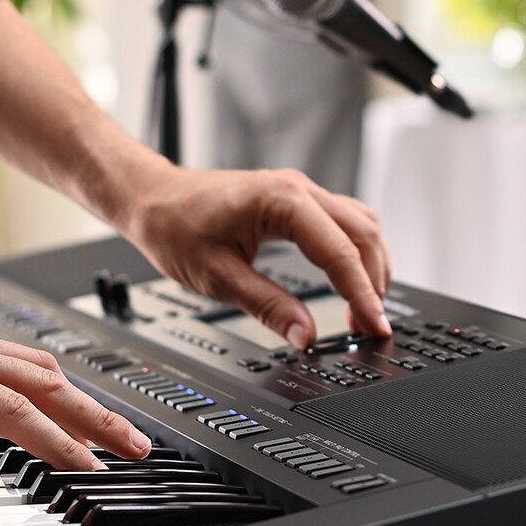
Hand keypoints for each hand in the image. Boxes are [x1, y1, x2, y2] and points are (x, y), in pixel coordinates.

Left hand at [120, 165, 391, 348]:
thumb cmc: (175, 227)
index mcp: (283, 201)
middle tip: (371, 326)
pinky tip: (353, 277)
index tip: (374, 327)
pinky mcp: (297, 199)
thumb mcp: (218, 278)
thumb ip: (269, 307)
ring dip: (370, 265)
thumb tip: (306, 336)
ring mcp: (301, 190)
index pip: (341, 253)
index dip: (363, 295)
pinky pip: (345, 220)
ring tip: (364, 308)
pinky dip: (357, 250)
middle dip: (374, 283)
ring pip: (362, 224)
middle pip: (363, 235)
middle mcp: (299, 189)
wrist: (151, 199)